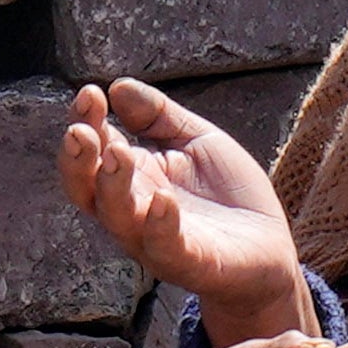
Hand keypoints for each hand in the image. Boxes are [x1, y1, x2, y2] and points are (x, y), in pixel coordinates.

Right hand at [63, 81, 310, 347]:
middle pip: (87, 187)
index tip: (89, 93)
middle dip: (78, 159)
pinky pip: (165, 246)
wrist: (270, 247)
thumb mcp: (198, 141)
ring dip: (112, 186)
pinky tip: (163, 198)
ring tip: (117, 152)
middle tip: (79, 130)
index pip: (95, 148)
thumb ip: (160, 116)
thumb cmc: (227, 193)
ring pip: (118, 217)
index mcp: (133, 175)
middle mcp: (133, 208)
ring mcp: (155, 238)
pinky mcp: (189, 261)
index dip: (86, 121)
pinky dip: (160, 224)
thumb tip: (118, 86)